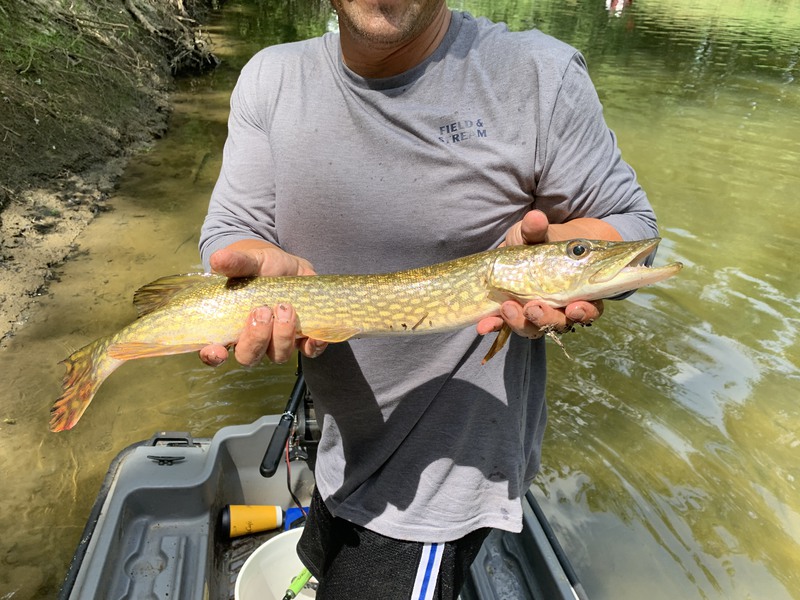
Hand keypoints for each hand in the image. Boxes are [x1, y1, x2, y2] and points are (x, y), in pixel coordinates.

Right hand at [198, 240, 327, 366]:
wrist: (288, 265)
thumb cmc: (260, 267)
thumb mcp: (250, 261)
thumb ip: (235, 262)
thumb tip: (217, 258)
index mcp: (229, 326)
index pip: (215, 352)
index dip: (214, 356)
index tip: (218, 351)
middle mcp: (252, 339)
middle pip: (250, 356)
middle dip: (256, 338)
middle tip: (263, 311)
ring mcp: (277, 341)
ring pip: (278, 355)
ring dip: (282, 336)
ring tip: (286, 307)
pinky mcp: (301, 337)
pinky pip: (308, 351)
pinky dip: (313, 346)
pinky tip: (316, 335)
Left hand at [477, 210, 617, 339]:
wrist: (521, 250)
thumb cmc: (542, 240)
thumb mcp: (539, 233)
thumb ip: (536, 230)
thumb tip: (535, 217)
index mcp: (577, 291)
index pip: (587, 309)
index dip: (584, 312)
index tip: (574, 308)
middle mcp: (559, 308)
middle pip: (558, 324)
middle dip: (545, 319)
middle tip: (532, 308)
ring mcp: (535, 313)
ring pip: (533, 328)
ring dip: (520, 323)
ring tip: (506, 310)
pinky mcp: (513, 314)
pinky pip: (506, 326)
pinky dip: (495, 326)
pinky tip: (484, 325)